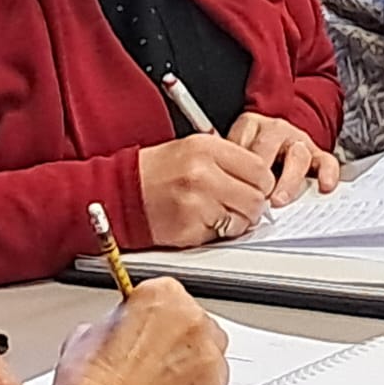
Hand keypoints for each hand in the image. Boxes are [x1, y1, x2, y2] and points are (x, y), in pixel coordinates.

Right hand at [49, 278, 228, 384]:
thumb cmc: (93, 383)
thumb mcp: (89, 333)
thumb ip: (114, 322)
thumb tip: (117, 331)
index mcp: (162, 294)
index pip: (168, 295)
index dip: (155, 316)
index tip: (148, 329)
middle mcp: (192, 318)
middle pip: (195, 321)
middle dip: (178, 338)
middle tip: (155, 359)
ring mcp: (208, 352)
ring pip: (209, 351)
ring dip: (192, 362)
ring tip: (164, 382)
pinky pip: (213, 382)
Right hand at [137, 133, 276, 246]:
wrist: (121, 192)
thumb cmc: (156, 172)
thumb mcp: (193, 149)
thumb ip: (229, 160)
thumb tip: (262, 180)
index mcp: (207, 148)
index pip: (260, 169)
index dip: (262, 183)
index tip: (256, 188)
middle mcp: (203, 173)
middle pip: (256, 198)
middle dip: (252, 206)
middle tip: (238, 204)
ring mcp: (197, 202)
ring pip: (242, 220)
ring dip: (235, 221)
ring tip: (216, 212)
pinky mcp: (189, 227)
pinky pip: (221, 236)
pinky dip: (216, 233)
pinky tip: (200, 221)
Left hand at [228, 112, 340, 206]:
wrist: (276, 142)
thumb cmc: (250, 155)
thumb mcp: (233, 153)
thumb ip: (227, 167)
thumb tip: (218, 194)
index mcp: (250, 125)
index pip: (242, 143)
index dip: (238, 169)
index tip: (234, 188)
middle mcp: (276, 130)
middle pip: (269, 148)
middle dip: (261, 176)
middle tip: (256, 197)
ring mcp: (298, 140)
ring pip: (297, 156)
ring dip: (288, 181)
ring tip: (279, 200)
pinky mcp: (317, 153)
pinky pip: (326, 161)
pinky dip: (327, 174)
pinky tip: (324, 186)